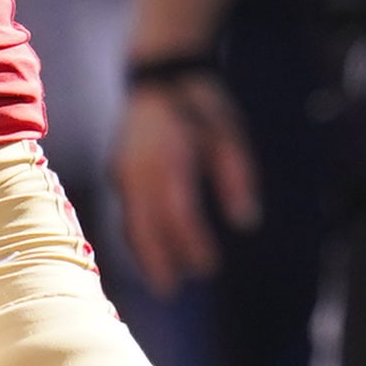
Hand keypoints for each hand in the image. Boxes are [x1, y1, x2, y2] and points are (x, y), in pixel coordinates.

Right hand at [113, 72, 261, 290]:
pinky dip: (136, 234)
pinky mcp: (118, 169)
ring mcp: (124, 169)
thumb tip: (247, 222)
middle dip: (158, 261)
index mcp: (169, 159)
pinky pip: (126, 210)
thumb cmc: (199, 104)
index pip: (179, 214)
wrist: (159, 73)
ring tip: (159, 280)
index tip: (208, 267)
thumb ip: (236, 179)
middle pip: (145, 226)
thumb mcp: (228, 136)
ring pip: (130, 221)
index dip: (191, 244)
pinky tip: (149, 250)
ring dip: (144, 253)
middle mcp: (140, 168)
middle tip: (171, 292)